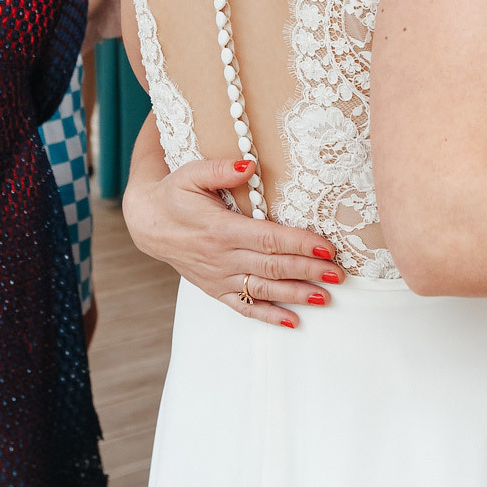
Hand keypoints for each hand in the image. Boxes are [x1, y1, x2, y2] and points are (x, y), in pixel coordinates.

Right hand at [122, 158, 339, 327]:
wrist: (148, 222)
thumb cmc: (175, 193)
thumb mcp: (191, 173)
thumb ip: (221, 169)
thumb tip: (250, 164)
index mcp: (220, 229)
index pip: (268, 238)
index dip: (299, 244)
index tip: (326, 247)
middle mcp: (221, 257)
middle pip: (272, 267)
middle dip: (307, 271)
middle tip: (338, 275)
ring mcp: (218, 277)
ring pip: (262, 290)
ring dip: (295, 295)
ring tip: (325, 298)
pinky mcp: (214, 288)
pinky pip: (243, 307)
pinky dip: (268, 316)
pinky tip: (293, 322)